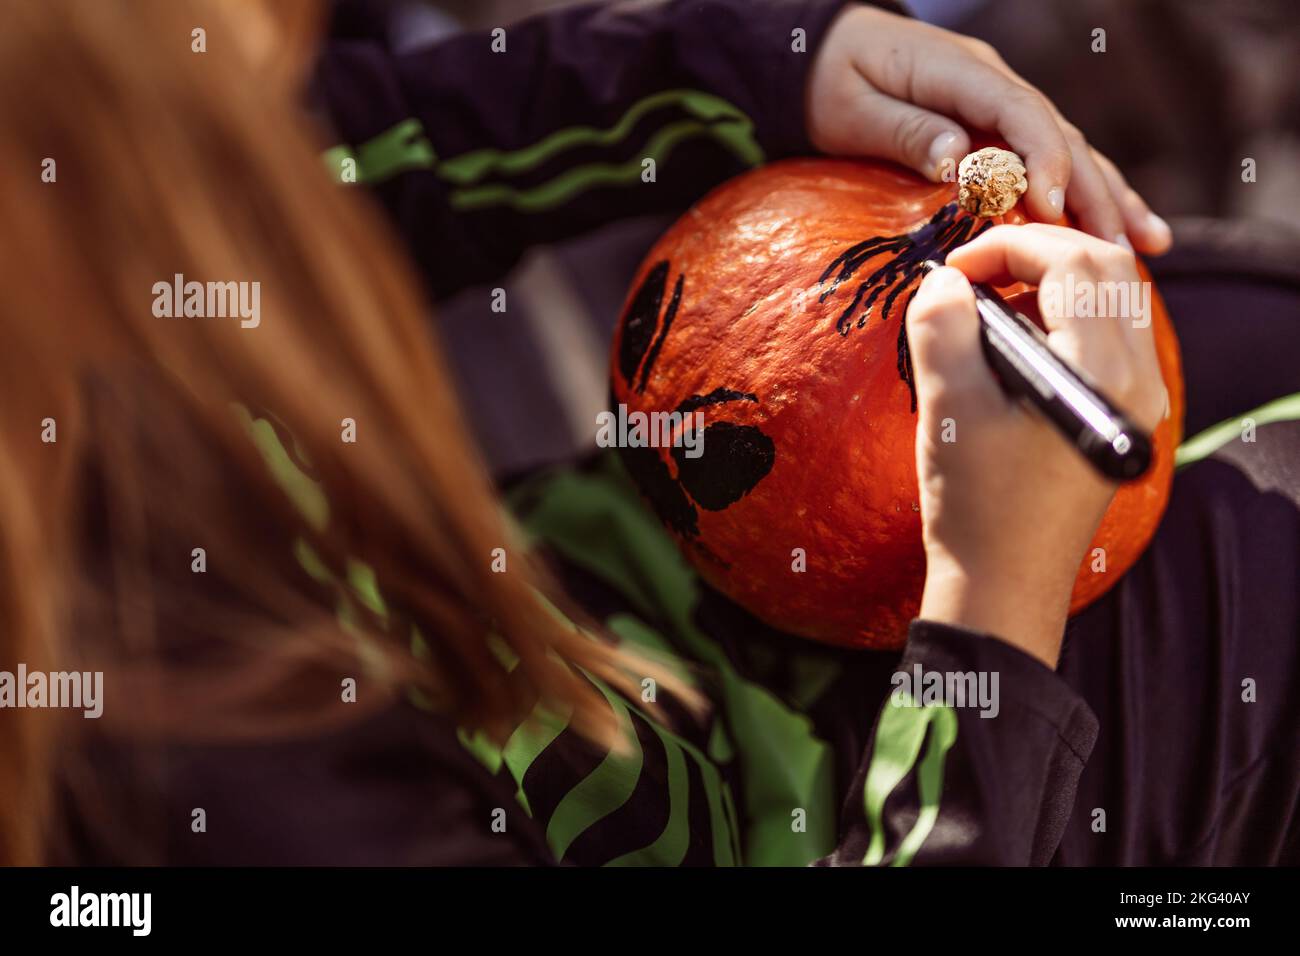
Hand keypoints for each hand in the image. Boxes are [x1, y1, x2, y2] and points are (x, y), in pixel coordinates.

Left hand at [806, 5, 1171, 254]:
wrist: (824, 54)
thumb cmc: (832, 81)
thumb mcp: (853, 107)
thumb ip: (906, 131)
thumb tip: (958, 160)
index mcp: (962, 71)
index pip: (1020, 114)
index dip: (1043, 161)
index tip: (1052, 209)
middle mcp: (994, 83)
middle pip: (1059, 136)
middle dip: (1094, 193)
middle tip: (1118, 249)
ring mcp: (1001, 103)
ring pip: (1069, 149)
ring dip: (1108, 197)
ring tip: (1147, 244)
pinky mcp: (999, 126)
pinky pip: (1050, 159)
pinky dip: (1085, 193)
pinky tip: (1117, 226)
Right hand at [905, 225, 1165, 666]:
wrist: (1004, 585)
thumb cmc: (977, 504)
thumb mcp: (949, 407)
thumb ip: (942, 327)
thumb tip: (943, 282)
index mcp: (1100, 370)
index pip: (1072, 262)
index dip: (1008, 247)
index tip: (953, 272)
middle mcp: (1137, 377)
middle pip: (1106, 267)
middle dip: (1035, 253)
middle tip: (973, 275)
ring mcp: (1137, 398)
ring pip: (1111, 297)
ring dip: (1050, 280)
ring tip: (987, 304)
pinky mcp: (1122, 414)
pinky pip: (1106, 335)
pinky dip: (1061, 316)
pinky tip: (1013, 342)